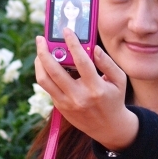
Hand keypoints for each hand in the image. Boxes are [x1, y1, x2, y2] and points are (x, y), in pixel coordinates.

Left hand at [34, 29, 138, 150]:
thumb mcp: (119, 80)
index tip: (66, 30)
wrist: (109, 128)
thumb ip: (107, 62)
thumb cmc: (114, 99)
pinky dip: (45, 74)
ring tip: (40, 52)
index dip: (72, 43)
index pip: (81, 62)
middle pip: (54, 71)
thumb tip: (93, 47)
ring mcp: (67, 104)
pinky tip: (47, 64)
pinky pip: (48, 88)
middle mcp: (79, 97)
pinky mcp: (60, 108)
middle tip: (40, 39)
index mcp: (96, 88)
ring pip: (44, 80)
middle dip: (44, 52)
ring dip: (38, 63)